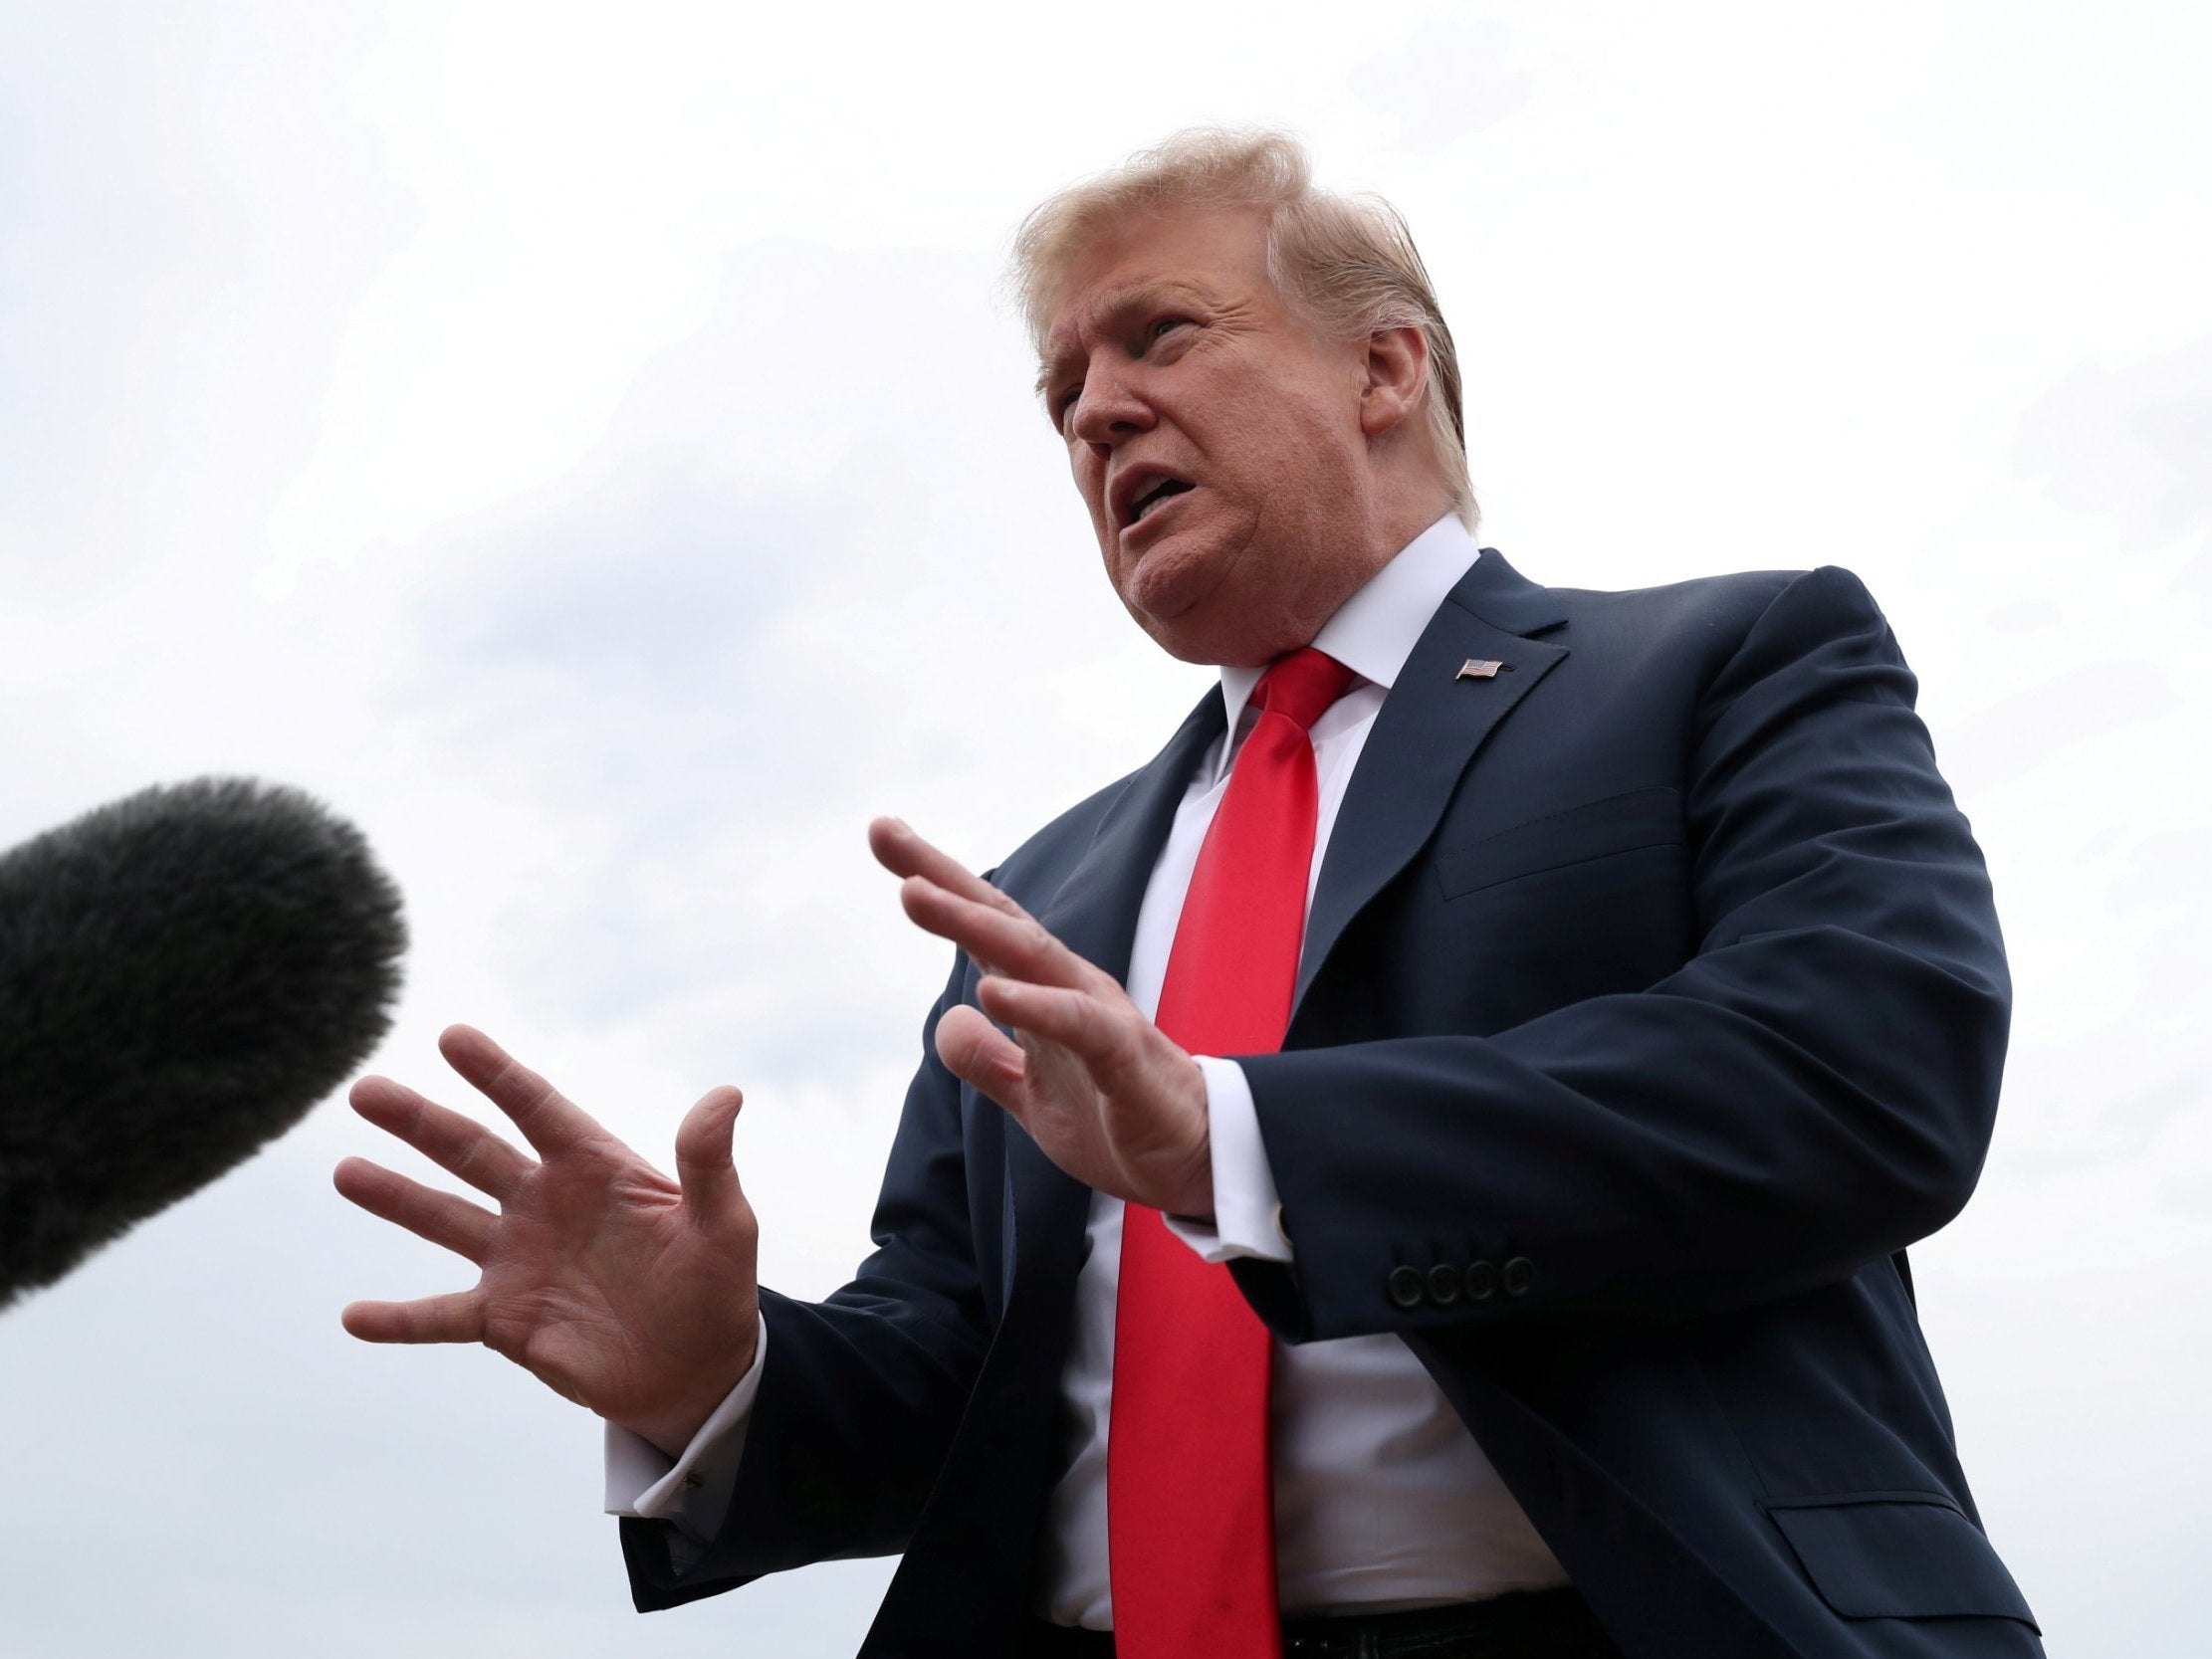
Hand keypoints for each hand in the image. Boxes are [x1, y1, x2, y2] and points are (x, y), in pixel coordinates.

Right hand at [334, 1025, 759, 1454]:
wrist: (697, 1371)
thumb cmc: (716, 1288)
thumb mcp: (722, 1225)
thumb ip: (709, 1163)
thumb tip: (725, 1095)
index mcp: (595, 1168)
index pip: (538, 1109)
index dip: (496, 1074)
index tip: (452, 1037)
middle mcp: (545, 1203)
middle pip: (473, 1152)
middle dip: (420, 1121)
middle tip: (364, 1090)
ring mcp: (517, 1259)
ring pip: (443, 1219)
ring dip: (395, 1197)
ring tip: (344, 1170)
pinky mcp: (504, 1319)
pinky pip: (439, 1316)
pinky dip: (397, 1319)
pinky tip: (353, 1316)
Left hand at [869, 817, 1213, 1217]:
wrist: (1195, 1160)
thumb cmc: (1118, 1116)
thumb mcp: (1031, 1096)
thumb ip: (987, 1060)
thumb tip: (951, 1019)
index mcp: (1045, 991)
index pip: (984, 927)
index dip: (936, 883)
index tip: (884, 834)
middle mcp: (1069, 987)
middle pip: (999, 920)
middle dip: (940, 875)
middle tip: (884, 831)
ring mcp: (1099, 1016)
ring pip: (1030, 956)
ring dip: (970, 923)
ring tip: (912, 893)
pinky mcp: (1125, 1059)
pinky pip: (1077, 1025)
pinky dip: (1036, 1006)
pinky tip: (991, 993)